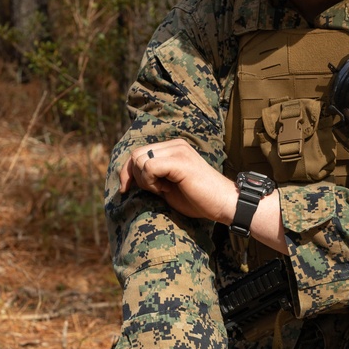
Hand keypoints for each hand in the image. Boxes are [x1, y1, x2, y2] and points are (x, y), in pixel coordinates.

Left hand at [118, 137, 236, 224]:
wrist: (223, 204)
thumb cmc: (197, 199)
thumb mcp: (167, 185)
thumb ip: (151, 176)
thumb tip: (128, 177)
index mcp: (172, 148)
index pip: (137, 153)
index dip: (127, 172)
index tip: (126, 189)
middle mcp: (175, 144)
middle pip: (135, 155)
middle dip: (136, 177)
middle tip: (156, 190)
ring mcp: (178, 150)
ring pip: (140, 160)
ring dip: (146, 180)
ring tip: (163, 189)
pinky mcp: (180, 161)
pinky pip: (149, 167)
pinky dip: (151, 182)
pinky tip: (165, 189)